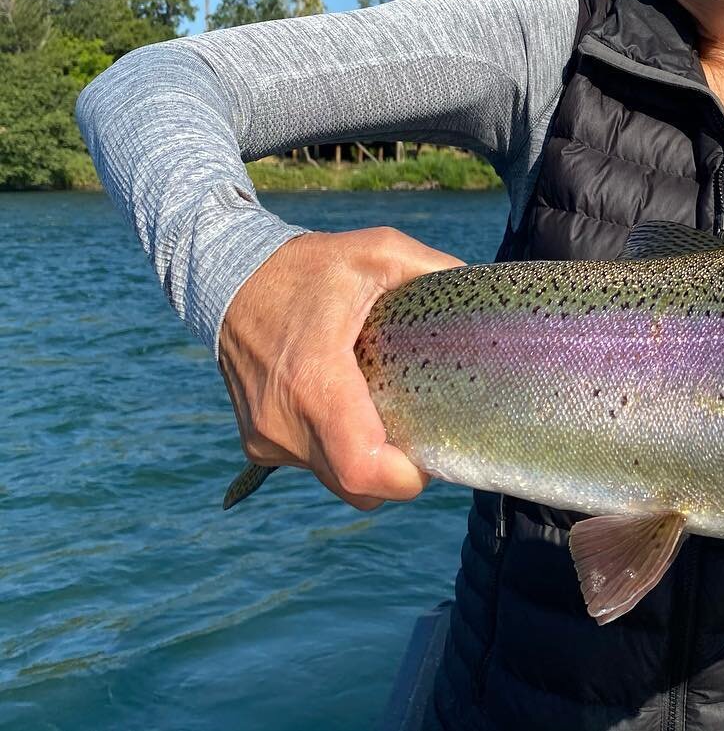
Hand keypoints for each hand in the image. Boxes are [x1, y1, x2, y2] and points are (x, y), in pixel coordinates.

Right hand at [218, 227, 464, 509]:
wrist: (227, 277)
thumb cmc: (307, 266)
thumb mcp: (378, 252)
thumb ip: (434, 269)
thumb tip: (482, 288)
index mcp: (315, 382)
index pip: (363, 470)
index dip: (406, 477)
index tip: (431, 450)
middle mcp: (285, 421)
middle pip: (358, 485)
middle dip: (398, 471)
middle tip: (423, 430)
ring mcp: (267, 437)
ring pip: (336, 479)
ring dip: (368, 461)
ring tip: (388, 412)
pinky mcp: (258, 443)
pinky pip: (313, 465)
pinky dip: (340, 450)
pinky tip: (353, 410)